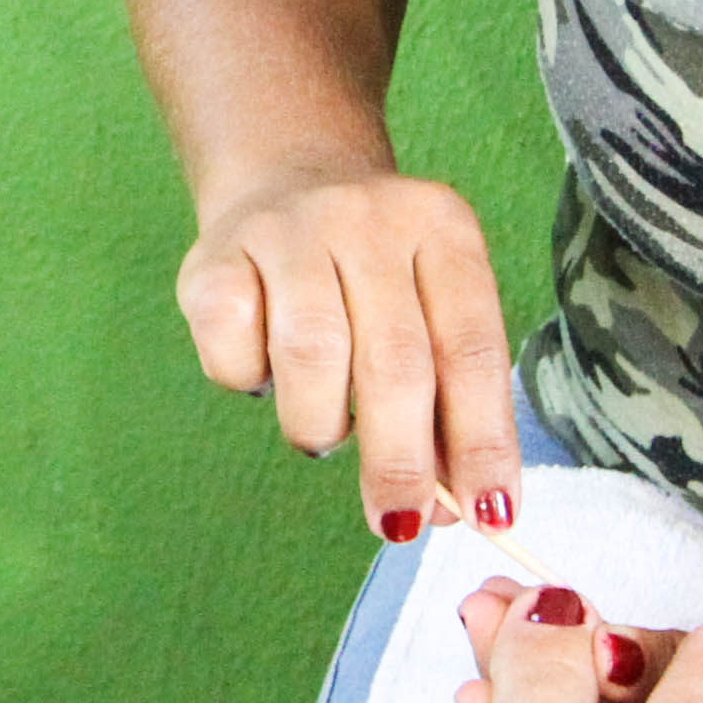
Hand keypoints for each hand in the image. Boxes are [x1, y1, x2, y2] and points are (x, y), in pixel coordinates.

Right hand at [175, 165, 519, 543]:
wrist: (286, 180)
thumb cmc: (376, 279)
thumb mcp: (430, 314)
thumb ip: (449, 405)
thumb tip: (450, 509)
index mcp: (443, 227)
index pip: (472, 349)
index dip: (482, 440)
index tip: (488, 513)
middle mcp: (369, 216)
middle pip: (394, 360)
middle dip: (400, 460)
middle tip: (399, 522)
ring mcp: (288, 230)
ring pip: (310, 357)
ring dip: (321, 425)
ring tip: (325, 436)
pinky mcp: (214, 257)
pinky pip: (233, 354)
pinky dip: (250, 385)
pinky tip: (263, 373)